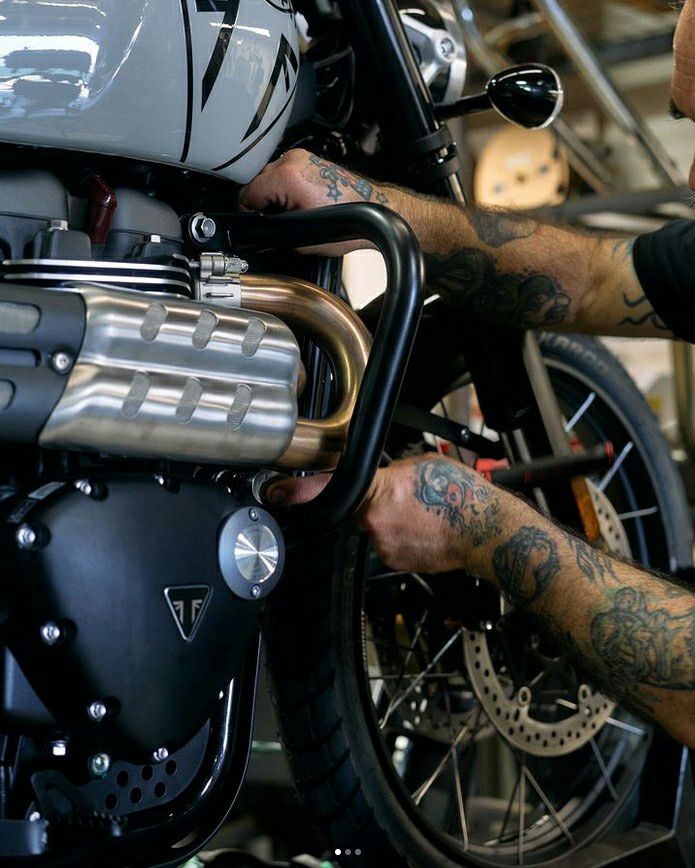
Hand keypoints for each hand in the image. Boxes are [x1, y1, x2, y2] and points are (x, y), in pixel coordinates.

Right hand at [239, 149, 397, 255]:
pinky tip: (295, 202)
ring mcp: (302, 157)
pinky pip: (283, 172)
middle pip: (256, 181)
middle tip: (272, 222)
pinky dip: (283, 188)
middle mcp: (293, 160)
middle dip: (260, 203)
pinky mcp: (309, 160)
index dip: (247, 212)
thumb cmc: (349, 222)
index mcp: (288, 176)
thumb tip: (261, 230)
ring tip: (287, 213)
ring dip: (271, 195)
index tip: (251, 223)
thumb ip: (274, 231)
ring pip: (268, 176)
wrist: (374, 209)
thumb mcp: (303, 237)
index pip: (247, 193)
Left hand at [266, 454, 504, 574]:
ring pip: (374, 527)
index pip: (329, 487)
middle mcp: (375, 521)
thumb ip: (390, 470)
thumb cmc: (462, 495)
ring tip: (421, 514)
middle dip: (375, 501)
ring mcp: (385, 546)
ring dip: (390, 520)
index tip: (277, 493)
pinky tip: (422, 529)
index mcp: (379, 491)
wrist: (486, 530)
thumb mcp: (421, 464)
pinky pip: (388, 544)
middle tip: (406, 498)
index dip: (299, 491)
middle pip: (357, 508)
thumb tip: (377, 474)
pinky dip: (401, 536)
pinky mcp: (396, 562)